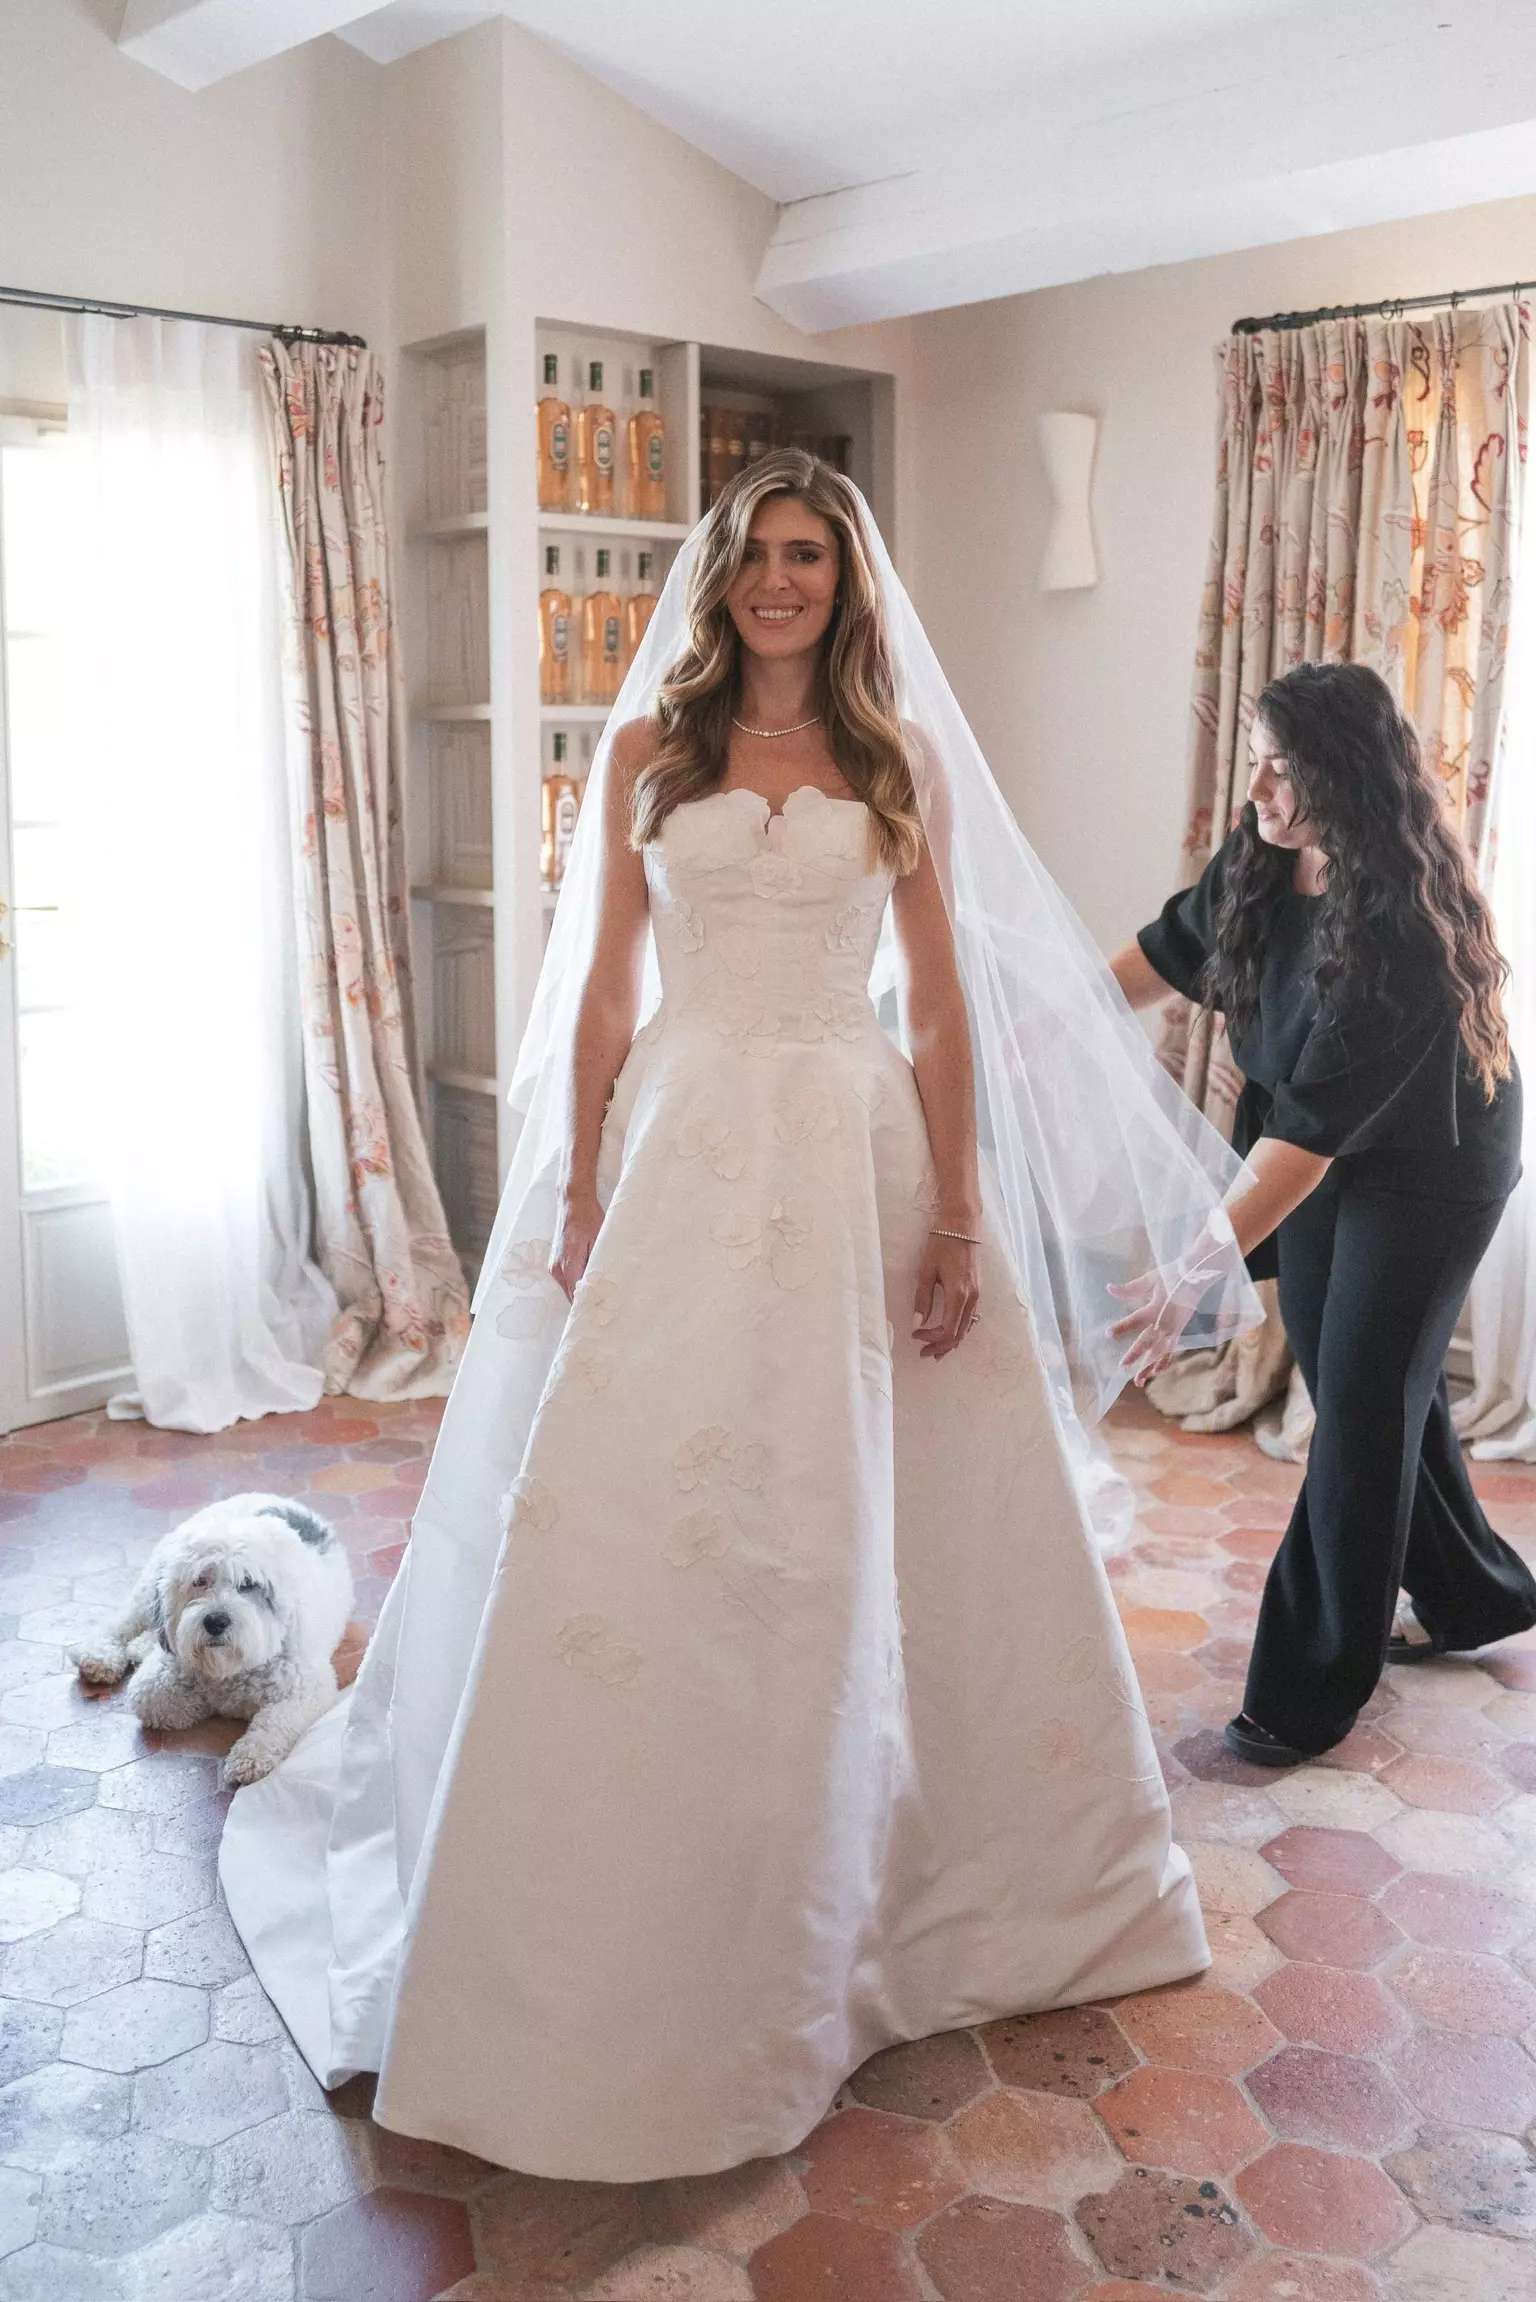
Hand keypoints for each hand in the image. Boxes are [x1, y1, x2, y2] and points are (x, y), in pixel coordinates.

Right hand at [550, 1187, 603, 1301]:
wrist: (572, 1202)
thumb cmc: (588, 1218)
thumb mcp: (599, 1241)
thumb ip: (599, 1266)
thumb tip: (604, 1286)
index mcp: (568, 1267)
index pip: (577, 1297)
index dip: (590, 1305)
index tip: (604, 1311)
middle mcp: (557, 1270)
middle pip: (572, 1296)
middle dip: (587, 1301)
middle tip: (606, 1305)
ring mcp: (554, 1267)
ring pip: (569, 1288)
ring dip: (582, 1291)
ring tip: (601, 1292)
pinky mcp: (555, 1262)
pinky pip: (567, 1279)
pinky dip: (577, 1282)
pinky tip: (591, 1279)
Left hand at [913, 1233, 980, 1359]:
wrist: (963, 1225)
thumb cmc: (942, 1244)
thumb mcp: (926, 1271)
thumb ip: (922, 1299)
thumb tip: (917, 1322)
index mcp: (959, 1295)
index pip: (947, 1330)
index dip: (931, 1338)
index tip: (915, 1335)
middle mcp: (972, 1298)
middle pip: (959, 1334)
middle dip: (941, 1347)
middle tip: (923, 1353)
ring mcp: (977, 1295)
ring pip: (967, 1328)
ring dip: (951, 1341)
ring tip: (935, 1350)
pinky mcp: (978, 1290)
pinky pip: (971, 1318)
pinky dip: (960, 1330)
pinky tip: (950, 1332)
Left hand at [1106, 1266, 1194, 1385]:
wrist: (1198, 1278)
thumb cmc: (1172, 1276)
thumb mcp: (1150, 1280)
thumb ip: (1130, 1288)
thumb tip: (1109, 1289)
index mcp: (1156, 1308)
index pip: (1135, 1321)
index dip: (1122, 1327)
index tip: (1109, 1334)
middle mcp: (1164, 1322)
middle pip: (1147, 1342)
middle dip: (1135, 1355)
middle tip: (1122, 1366)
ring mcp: (1173, 1329)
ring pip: (1159, 1352)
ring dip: (1148, 1367)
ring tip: (1138, 1381)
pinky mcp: (1180, 1331)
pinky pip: (1171, 1350)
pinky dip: (1163, 1361)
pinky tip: (1155, 1371)